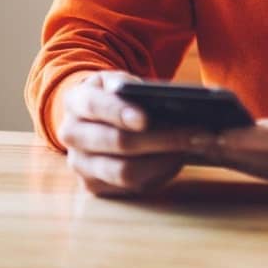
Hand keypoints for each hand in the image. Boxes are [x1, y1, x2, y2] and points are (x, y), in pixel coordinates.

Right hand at [57, 71, 207, 197]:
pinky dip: (158, 173)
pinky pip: (130, 187)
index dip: (121, 113)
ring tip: (192, 147)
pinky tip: (176, 159)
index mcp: (76, 101)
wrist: (91, 118)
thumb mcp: (117, 81)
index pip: (95, 106)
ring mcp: (80, 164)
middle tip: (196, 133)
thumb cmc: (112, 96)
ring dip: (164, 160)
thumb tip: (165, 100)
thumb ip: (132, 85)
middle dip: (161, 138)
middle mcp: (71, 134)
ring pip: (125, 171)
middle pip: (117, 142)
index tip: (146, 118)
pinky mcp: (93, 186)